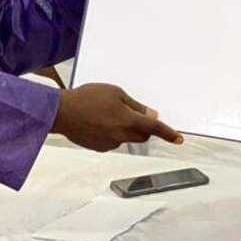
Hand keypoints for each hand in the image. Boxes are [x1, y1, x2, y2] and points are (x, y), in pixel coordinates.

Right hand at [52, 83, 182, 151]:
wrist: (61, 112)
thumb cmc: (88, 98)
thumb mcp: (116, 93)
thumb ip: (135, 106)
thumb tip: (150, 115)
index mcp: (128, 121)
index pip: (154, 129)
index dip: (168, 133)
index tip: (179, 139)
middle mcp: (121, 136)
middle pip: (142, 135)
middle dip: (143, 127)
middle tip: (133, 113)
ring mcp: (109, 144)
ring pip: (126, 137)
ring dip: (125, 128)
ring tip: (106, 112)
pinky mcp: (98, 147)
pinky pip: (112, 140)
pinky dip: (111, 132)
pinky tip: (98, 121)